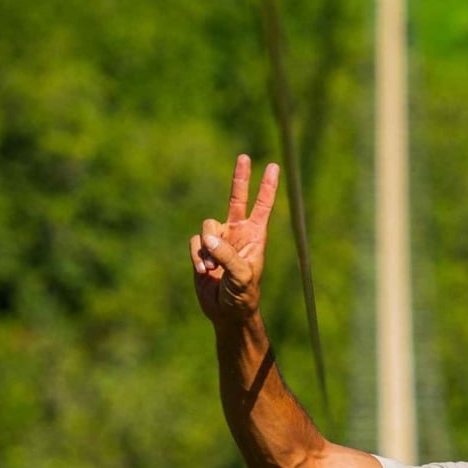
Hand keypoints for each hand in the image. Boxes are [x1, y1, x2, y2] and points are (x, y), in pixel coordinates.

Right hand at [189, 154, 279, 322]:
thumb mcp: (241, 276)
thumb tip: (208, 238)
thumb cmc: (243, 294)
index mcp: (254, 236)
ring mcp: (219, 240)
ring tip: (215, 269)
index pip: (262, 206)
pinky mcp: (203, 250)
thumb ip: (226, 254)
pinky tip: (206, 273)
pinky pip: (195, 243)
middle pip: (236, 198)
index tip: (272, 166)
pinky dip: (197, 257)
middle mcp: (237, 233)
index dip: (266, 187)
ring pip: (206, 226)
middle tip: (244, 156)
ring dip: (208, 249)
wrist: (226, 311)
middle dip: (240, 178)